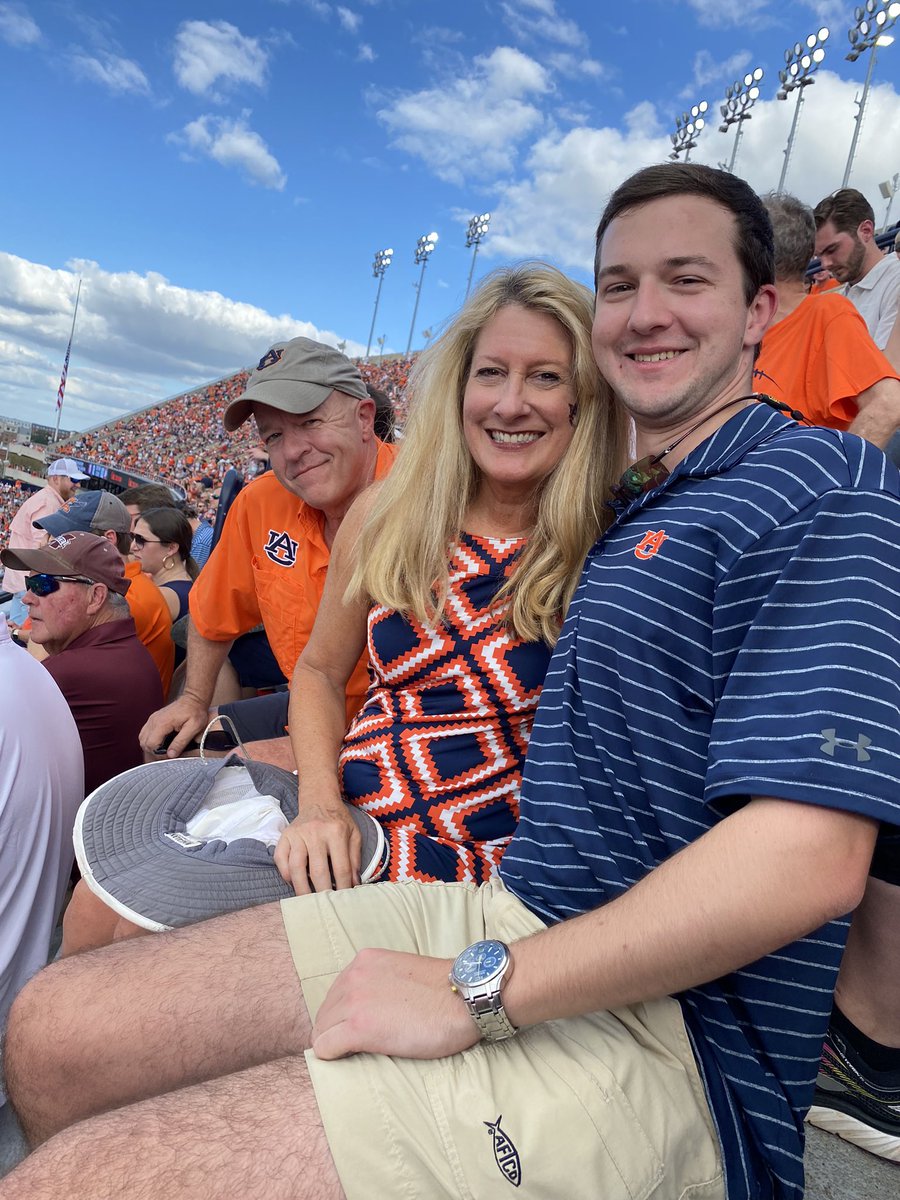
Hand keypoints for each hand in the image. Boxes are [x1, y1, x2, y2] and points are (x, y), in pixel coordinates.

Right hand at [139, 696, 209, 757]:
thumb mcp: (193, 728)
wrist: (194, 699)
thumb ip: (181, 742)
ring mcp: (152, 719)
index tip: (169, 755)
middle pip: (144, 743)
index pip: (151, 744)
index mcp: (162, 723)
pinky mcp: (154, 719)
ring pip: (142, 738)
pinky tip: (161, 742)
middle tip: (167, 754)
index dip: (159, 754)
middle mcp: (154, 720)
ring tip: (164, 749)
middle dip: (154, 752)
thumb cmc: (195, 712)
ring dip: (151, 746)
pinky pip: (145, 733)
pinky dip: (150, 740)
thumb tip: (171, 755)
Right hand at [273, 801, 360, 893]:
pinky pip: (280, 859)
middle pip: (318, 870)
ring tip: (306, 901)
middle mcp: (315, 832)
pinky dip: (285, 874)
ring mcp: (298, 834)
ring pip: (296, 867)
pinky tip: (293, 882)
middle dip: (322, 892)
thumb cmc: (338, 820)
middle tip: (324, 907)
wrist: (319, 800)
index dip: (343, 887)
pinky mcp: (285, 835)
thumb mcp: (354, 834)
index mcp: (336, 832)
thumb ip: (355, 859)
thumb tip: (354, 884)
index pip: (340, 867)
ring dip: (301, 888)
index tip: (343, 901)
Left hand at [312, 948, 479, 1060]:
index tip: (360, 1029)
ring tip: (360, 1054)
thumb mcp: (401, 972)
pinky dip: (333, 1057)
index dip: (344, 1016)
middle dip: (337, 1031)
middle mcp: (353, 976)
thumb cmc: (444, 992)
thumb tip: (370, 1007)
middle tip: (359, 1048)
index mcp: (364, 961)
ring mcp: (354, 1001)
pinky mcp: (358, 1027)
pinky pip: (325, 1048)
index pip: (335, 994)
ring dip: (336, 1044)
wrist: (465, 999)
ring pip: (322, 1031)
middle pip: (325, 1013)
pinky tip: (352, 1059)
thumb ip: (379, 983)